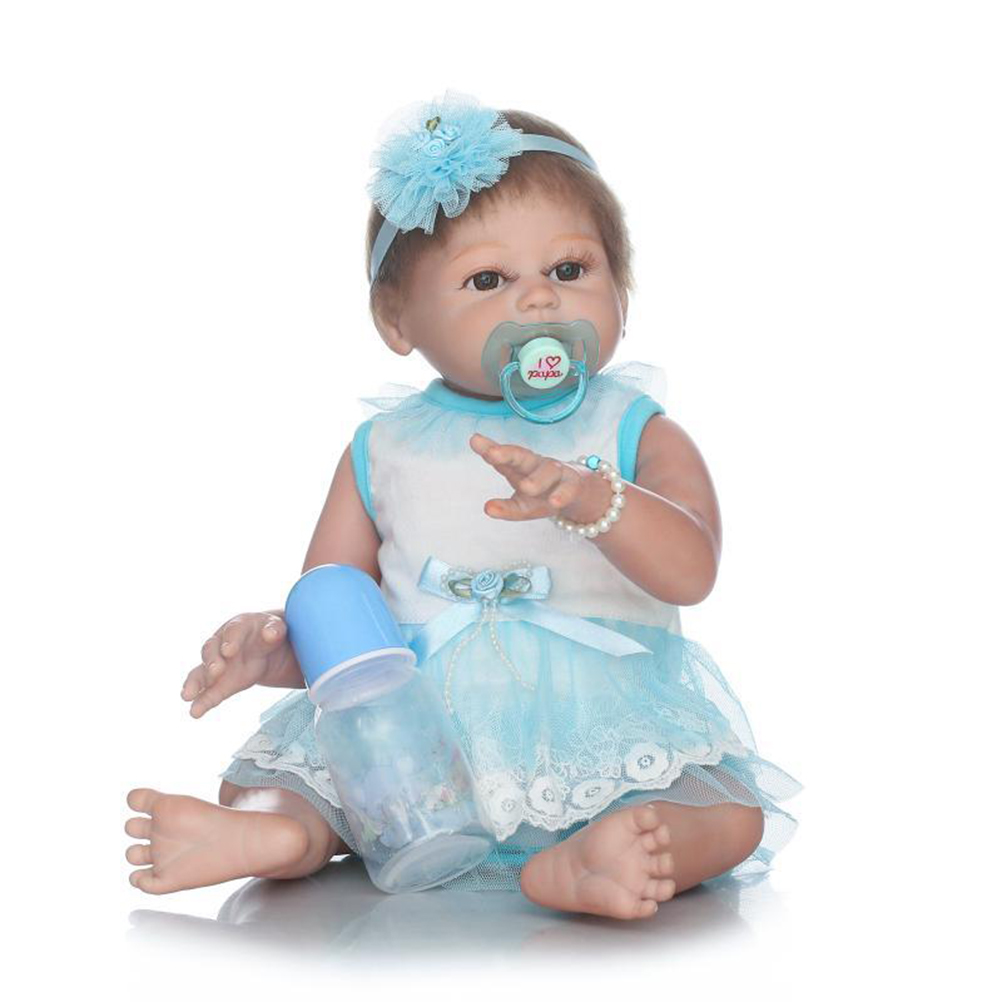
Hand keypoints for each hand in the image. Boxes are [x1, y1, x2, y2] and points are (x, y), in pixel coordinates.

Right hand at [181, 612, 288, 717]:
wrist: (262, 645)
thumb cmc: (267, 632)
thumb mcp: (276, 627)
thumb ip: (274, 629)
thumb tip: (271, 633)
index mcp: (237, 626)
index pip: (233, 631)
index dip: (231, 641)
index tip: (229, 651)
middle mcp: (220, 644)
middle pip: (211, 650)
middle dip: (212, 661)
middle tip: (216, 671)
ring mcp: (216, 664)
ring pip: (201, 672)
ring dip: (196, 683)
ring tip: (188, 696)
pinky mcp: (218, 683)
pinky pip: (207, 692)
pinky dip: (201, 702)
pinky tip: (195, 712)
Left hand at [470, 433, 602, 521]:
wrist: (579, 493)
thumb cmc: (543, 495)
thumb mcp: (522, 505)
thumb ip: (505, 507)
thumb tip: (487, 508)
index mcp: (521, 468)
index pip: (504, 458)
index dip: (489, 449)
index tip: (474, 440)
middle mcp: (537, 465)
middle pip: (522, 456)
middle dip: (507, 454)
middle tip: (492, 454)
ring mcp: (557, 473)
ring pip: (548, 472)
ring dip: (537, 480)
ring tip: (526, 487)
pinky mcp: (574, 485)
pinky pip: (568, 489)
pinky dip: (562, 495)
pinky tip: (555, 502)